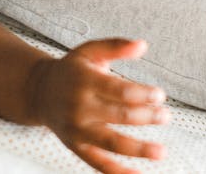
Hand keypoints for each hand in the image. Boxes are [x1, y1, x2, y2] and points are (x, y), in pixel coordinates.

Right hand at [27, 38, 168, 173]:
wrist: (40, 92)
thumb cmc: (72, 70)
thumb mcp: (90, 51)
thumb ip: (116, 46)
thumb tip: (143, 45)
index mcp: (84, 80)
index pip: (120, 90)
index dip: (143, 94)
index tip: (160, 95)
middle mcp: (79, 106)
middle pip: (120, 116)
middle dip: (147, 117)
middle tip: (165, 116)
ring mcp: (77, 130)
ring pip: (112, 143)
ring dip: (139, 149)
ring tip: (161, 151)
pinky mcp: (76, 147)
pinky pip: (99, 164)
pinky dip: (118, 172)